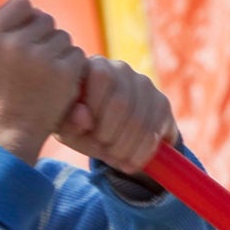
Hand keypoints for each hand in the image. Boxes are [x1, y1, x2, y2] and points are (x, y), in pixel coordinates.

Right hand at [0, 0, 86, 162]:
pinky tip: (56, 85)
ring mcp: (38, 56)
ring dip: (59, 53)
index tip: (23, 39)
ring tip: (42, 77)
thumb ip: (5, 28)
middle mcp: (11, 42)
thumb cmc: (1, 91)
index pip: (22, 3)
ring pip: (63, 36)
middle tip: (33, 65)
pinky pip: (77, 54)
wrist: (10, 131)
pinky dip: (72, 68)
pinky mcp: (63, 70)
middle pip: (45, 19)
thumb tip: (28, 5)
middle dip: (44, 38)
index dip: (28, 19)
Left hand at [57, 57, 175, 174]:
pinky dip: (145, 150)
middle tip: (107, 154)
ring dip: (129, 147)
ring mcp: (144, 84)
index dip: (98, 109)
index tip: (91, 135)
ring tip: (119, 161)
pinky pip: (157, 127)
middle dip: (113, 135)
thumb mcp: (68, 129)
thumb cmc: (79, 127)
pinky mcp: (162, 102)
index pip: (102, 77)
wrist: (106, 135)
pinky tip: (134, 160)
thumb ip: (70, 123)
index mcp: (94, 67)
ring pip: (141, 119)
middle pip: (123, 102)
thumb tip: (83, 116)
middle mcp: (121, 69)